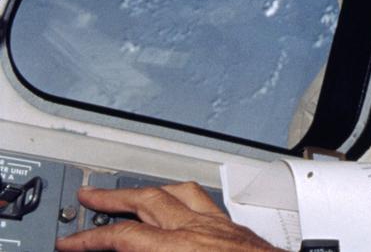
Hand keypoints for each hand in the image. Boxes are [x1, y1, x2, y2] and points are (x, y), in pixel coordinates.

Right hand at [54, 182, 280, 251]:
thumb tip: (124, 249)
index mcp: (181, 249)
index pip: (124, 237)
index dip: (90, 239)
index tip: (70, 242)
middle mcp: (201, 231)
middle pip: (149, 200)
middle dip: (114, 197)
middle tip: (90, 195)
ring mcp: (221, 225)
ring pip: (180, 192)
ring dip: (149, 190)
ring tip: (131, 191)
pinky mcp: (236, 228)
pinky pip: (204, 200)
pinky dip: (182, 196)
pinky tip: (179, 201)